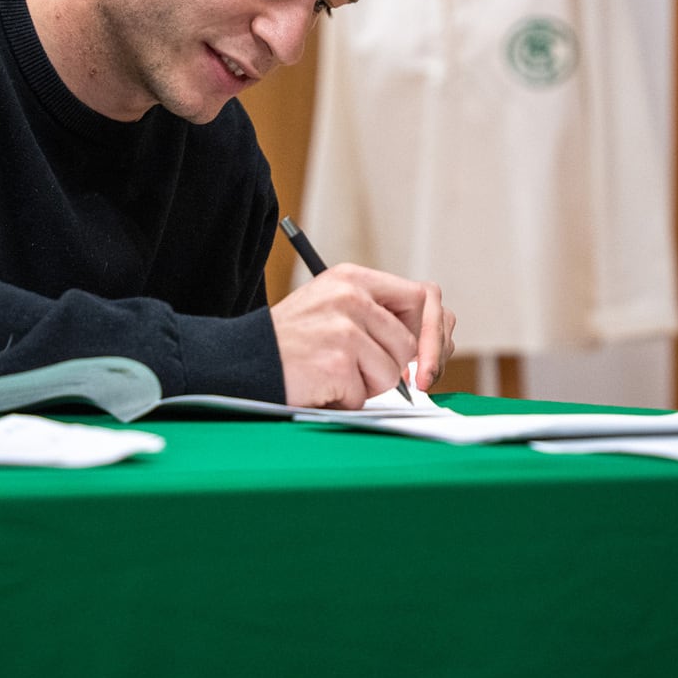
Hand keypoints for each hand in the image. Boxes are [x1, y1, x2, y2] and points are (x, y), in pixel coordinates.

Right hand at [270, 263, 454, 408]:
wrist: (242, 360)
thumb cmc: (290, 343)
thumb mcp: (334, 310)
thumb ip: (379, 317)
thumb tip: (436, 345)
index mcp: (353, 278)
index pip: (423, 297)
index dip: (433, 332)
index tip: (427, 361)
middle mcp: (351, 296)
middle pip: (408, 344)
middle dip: (389, 368)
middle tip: (354, 372)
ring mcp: (344, 327)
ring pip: (391, 373)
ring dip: (363, 385)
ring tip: (328, 373)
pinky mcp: (337, 360)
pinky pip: (363, 395)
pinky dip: (343, 400)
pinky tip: (318, 385)